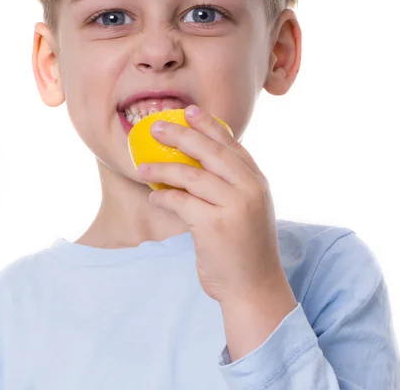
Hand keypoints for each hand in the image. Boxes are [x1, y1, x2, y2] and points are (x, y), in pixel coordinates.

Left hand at [138, 105, 290, 306]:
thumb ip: (232, 183)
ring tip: (142, 166)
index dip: (208, 125)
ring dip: (162, 169)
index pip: (230, 144)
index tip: (189, 111)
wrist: (254, 287)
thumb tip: (198, 160)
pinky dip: (163, 197)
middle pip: (210, 151)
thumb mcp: (247, 208)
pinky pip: (180, 201)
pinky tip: (154, 197)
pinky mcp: (214, 224)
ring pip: (190, 174)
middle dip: (180, 134)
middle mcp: (249, 188)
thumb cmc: (245, 247)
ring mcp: (234, 205)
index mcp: (257, 180)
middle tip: (156, 127)